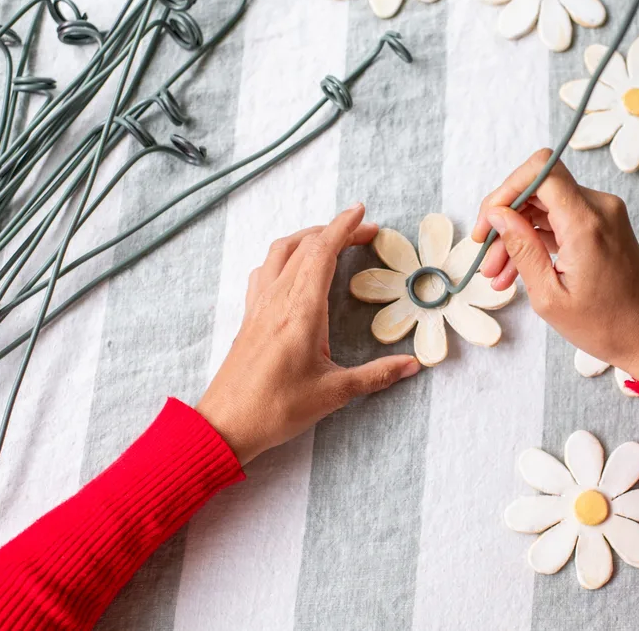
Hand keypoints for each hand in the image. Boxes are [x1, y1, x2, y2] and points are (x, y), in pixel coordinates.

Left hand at [197, 204, 419, 464]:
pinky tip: (293, 268)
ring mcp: (259, 305)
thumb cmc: (277, 409)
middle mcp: (278, 298)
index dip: (344, 227)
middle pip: (305, 245)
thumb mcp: (334, 393)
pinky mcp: (249, 317)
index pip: (322, 252)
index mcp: (302, 309)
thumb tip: (413, 365)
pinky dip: (284, 256)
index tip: (363, 213)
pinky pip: (265, 271)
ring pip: (280, 252)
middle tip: (363, 231)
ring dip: (307, 237)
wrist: (225, 425)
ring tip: (330, 240)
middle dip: (335, 230)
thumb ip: (377, 375)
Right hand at [472, 149, 638, 380]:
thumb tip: (498, 215)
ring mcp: (604, 215)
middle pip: (538, 187)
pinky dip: (537, 240)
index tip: (488, 223)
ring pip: (545, 206)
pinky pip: (561, 220)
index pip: (540, 170)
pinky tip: (516, 271)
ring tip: (497, 275)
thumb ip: (521, 248)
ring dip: (517, 235)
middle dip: (505, 219)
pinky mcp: (604, 226)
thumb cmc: (605, 326)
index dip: (506, 190)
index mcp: (586, 222)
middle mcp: (599, 208)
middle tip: (486, 257)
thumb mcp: (549, 295)